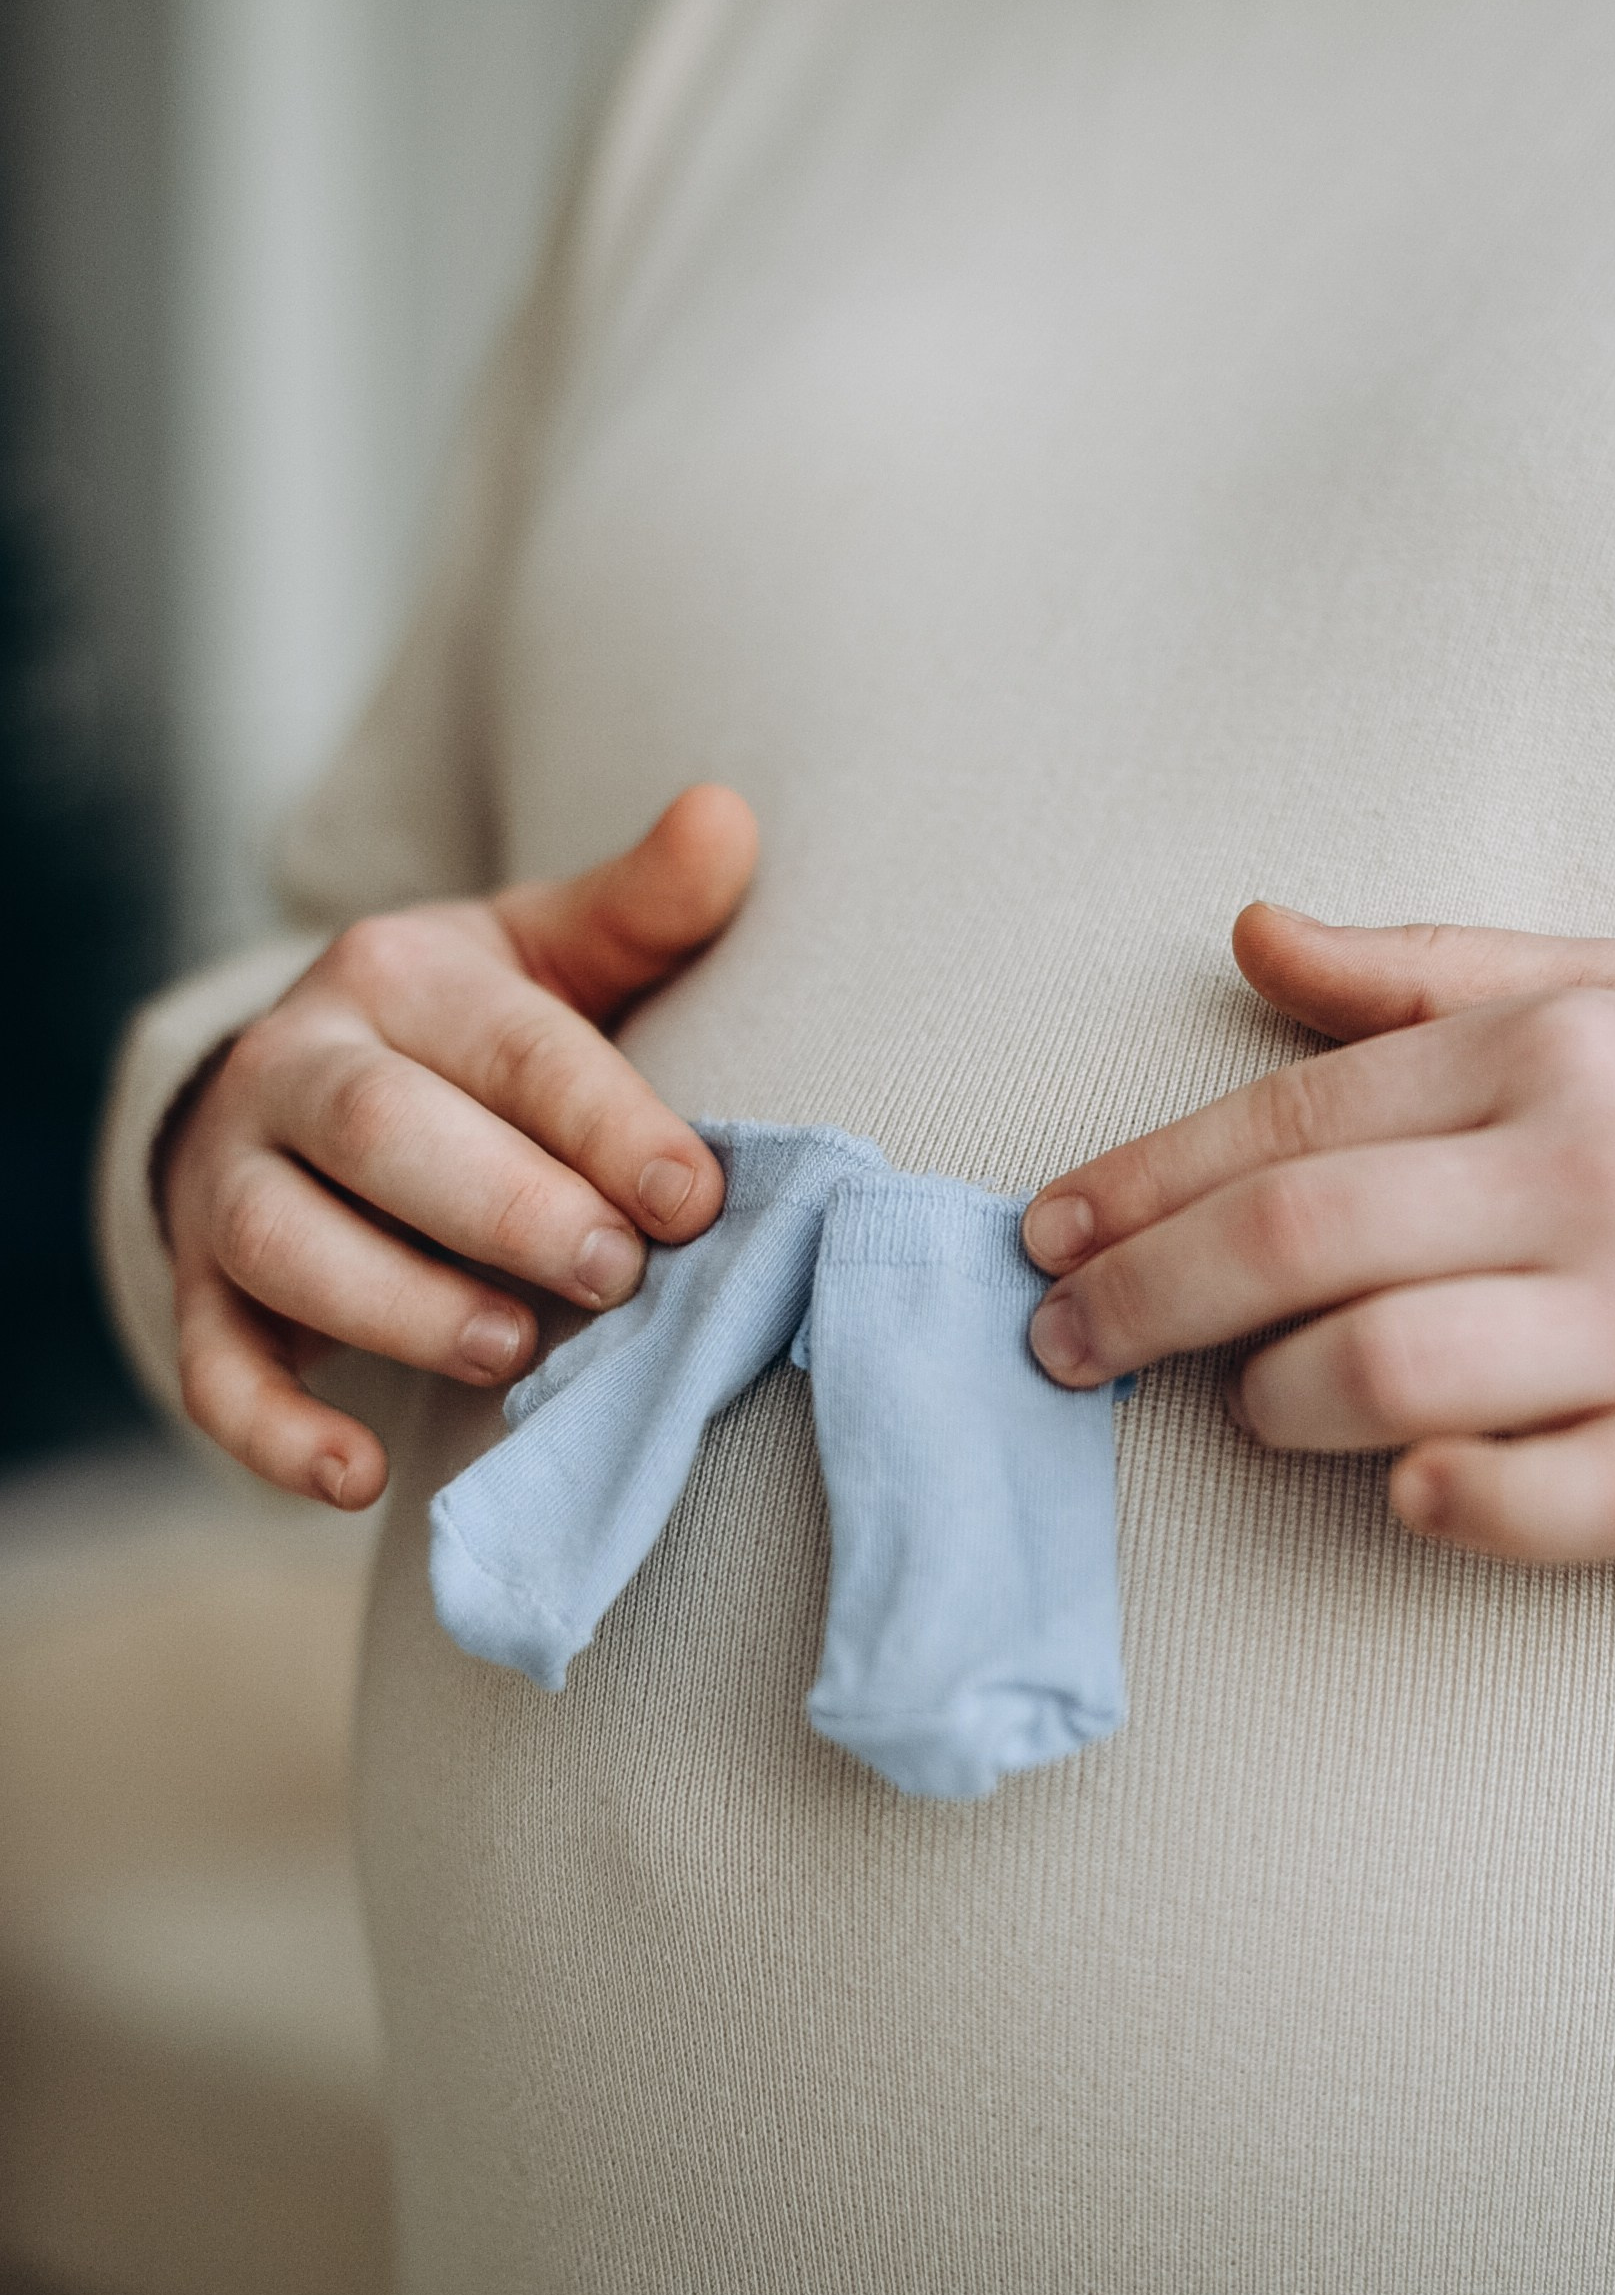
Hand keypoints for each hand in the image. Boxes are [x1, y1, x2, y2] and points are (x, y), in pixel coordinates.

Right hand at [158, 785, 757, 1509]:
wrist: (312, 1084)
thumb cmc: (477, 1036)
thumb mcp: (554, 954)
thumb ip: (646, 907)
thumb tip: (729, 815)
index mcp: (400, 973)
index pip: (507, 1045)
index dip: (602, 1121)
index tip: (695, 1195)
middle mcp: (298, 1065)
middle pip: (383, 1133)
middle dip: (503, 1210)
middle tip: (614, 1274)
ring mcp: (236, 1179)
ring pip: (287, 1244)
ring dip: (398, 1307)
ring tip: (509, 1352)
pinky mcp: (205, 1286)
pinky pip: (217, 1365)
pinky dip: (275, 1432)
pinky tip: (358, 1479)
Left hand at [1022, 910, 1614, 1563]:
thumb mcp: (1609, 998)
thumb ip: (1419, 971)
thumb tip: (1251, 933)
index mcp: (1549, 1054)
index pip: (1286, 1120)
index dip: (1137, 1186)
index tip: (1044, 1238)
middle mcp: (1591, 1175)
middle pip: (1297, 1239)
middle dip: (1144, 1298)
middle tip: (1063, 1344)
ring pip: (1385, 1369)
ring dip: (1272, 1401)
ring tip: (1254, 1406)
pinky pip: (1544, 1500)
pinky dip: (1450, 1502)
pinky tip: (1405, 1491)